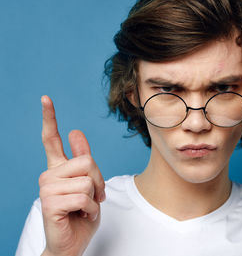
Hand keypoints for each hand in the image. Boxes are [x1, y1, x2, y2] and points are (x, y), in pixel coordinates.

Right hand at [39, 95, 104, 255]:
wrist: (71, 244)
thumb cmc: (80, 214)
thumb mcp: (88, 184)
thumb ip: (82, 160)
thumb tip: (76, 131)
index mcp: (57, 169)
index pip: (50, 139)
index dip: (49, 118)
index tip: (45, 98)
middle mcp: (48, 175)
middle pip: (87, 161)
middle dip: (99, 181)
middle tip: (94, 197)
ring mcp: (47, 189)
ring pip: (88, 181)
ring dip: (95, 199)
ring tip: (85, 209)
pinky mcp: (50, 204)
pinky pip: (84, 198)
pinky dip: (91, 210)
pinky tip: (82, 216)